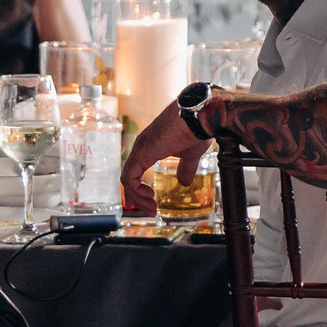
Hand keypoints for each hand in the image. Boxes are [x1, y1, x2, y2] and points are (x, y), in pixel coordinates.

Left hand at [119, 97, 205, 214]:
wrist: (198, 116)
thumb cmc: (196, 129)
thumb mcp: (191, 154)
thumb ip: (185, 168)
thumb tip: (183, 182)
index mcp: (151, 146)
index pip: (136, 171)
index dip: (140, 189)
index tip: (152, 200)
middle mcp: (142, 147)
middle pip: (129, 177)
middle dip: (137, 197)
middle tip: (149, 210)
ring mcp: (140, 149)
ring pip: (128, 179)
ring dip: (136, 198)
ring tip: (150, 209)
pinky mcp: (142, 153)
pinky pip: (129, 178)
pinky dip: (135, 191)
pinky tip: (149, 198)